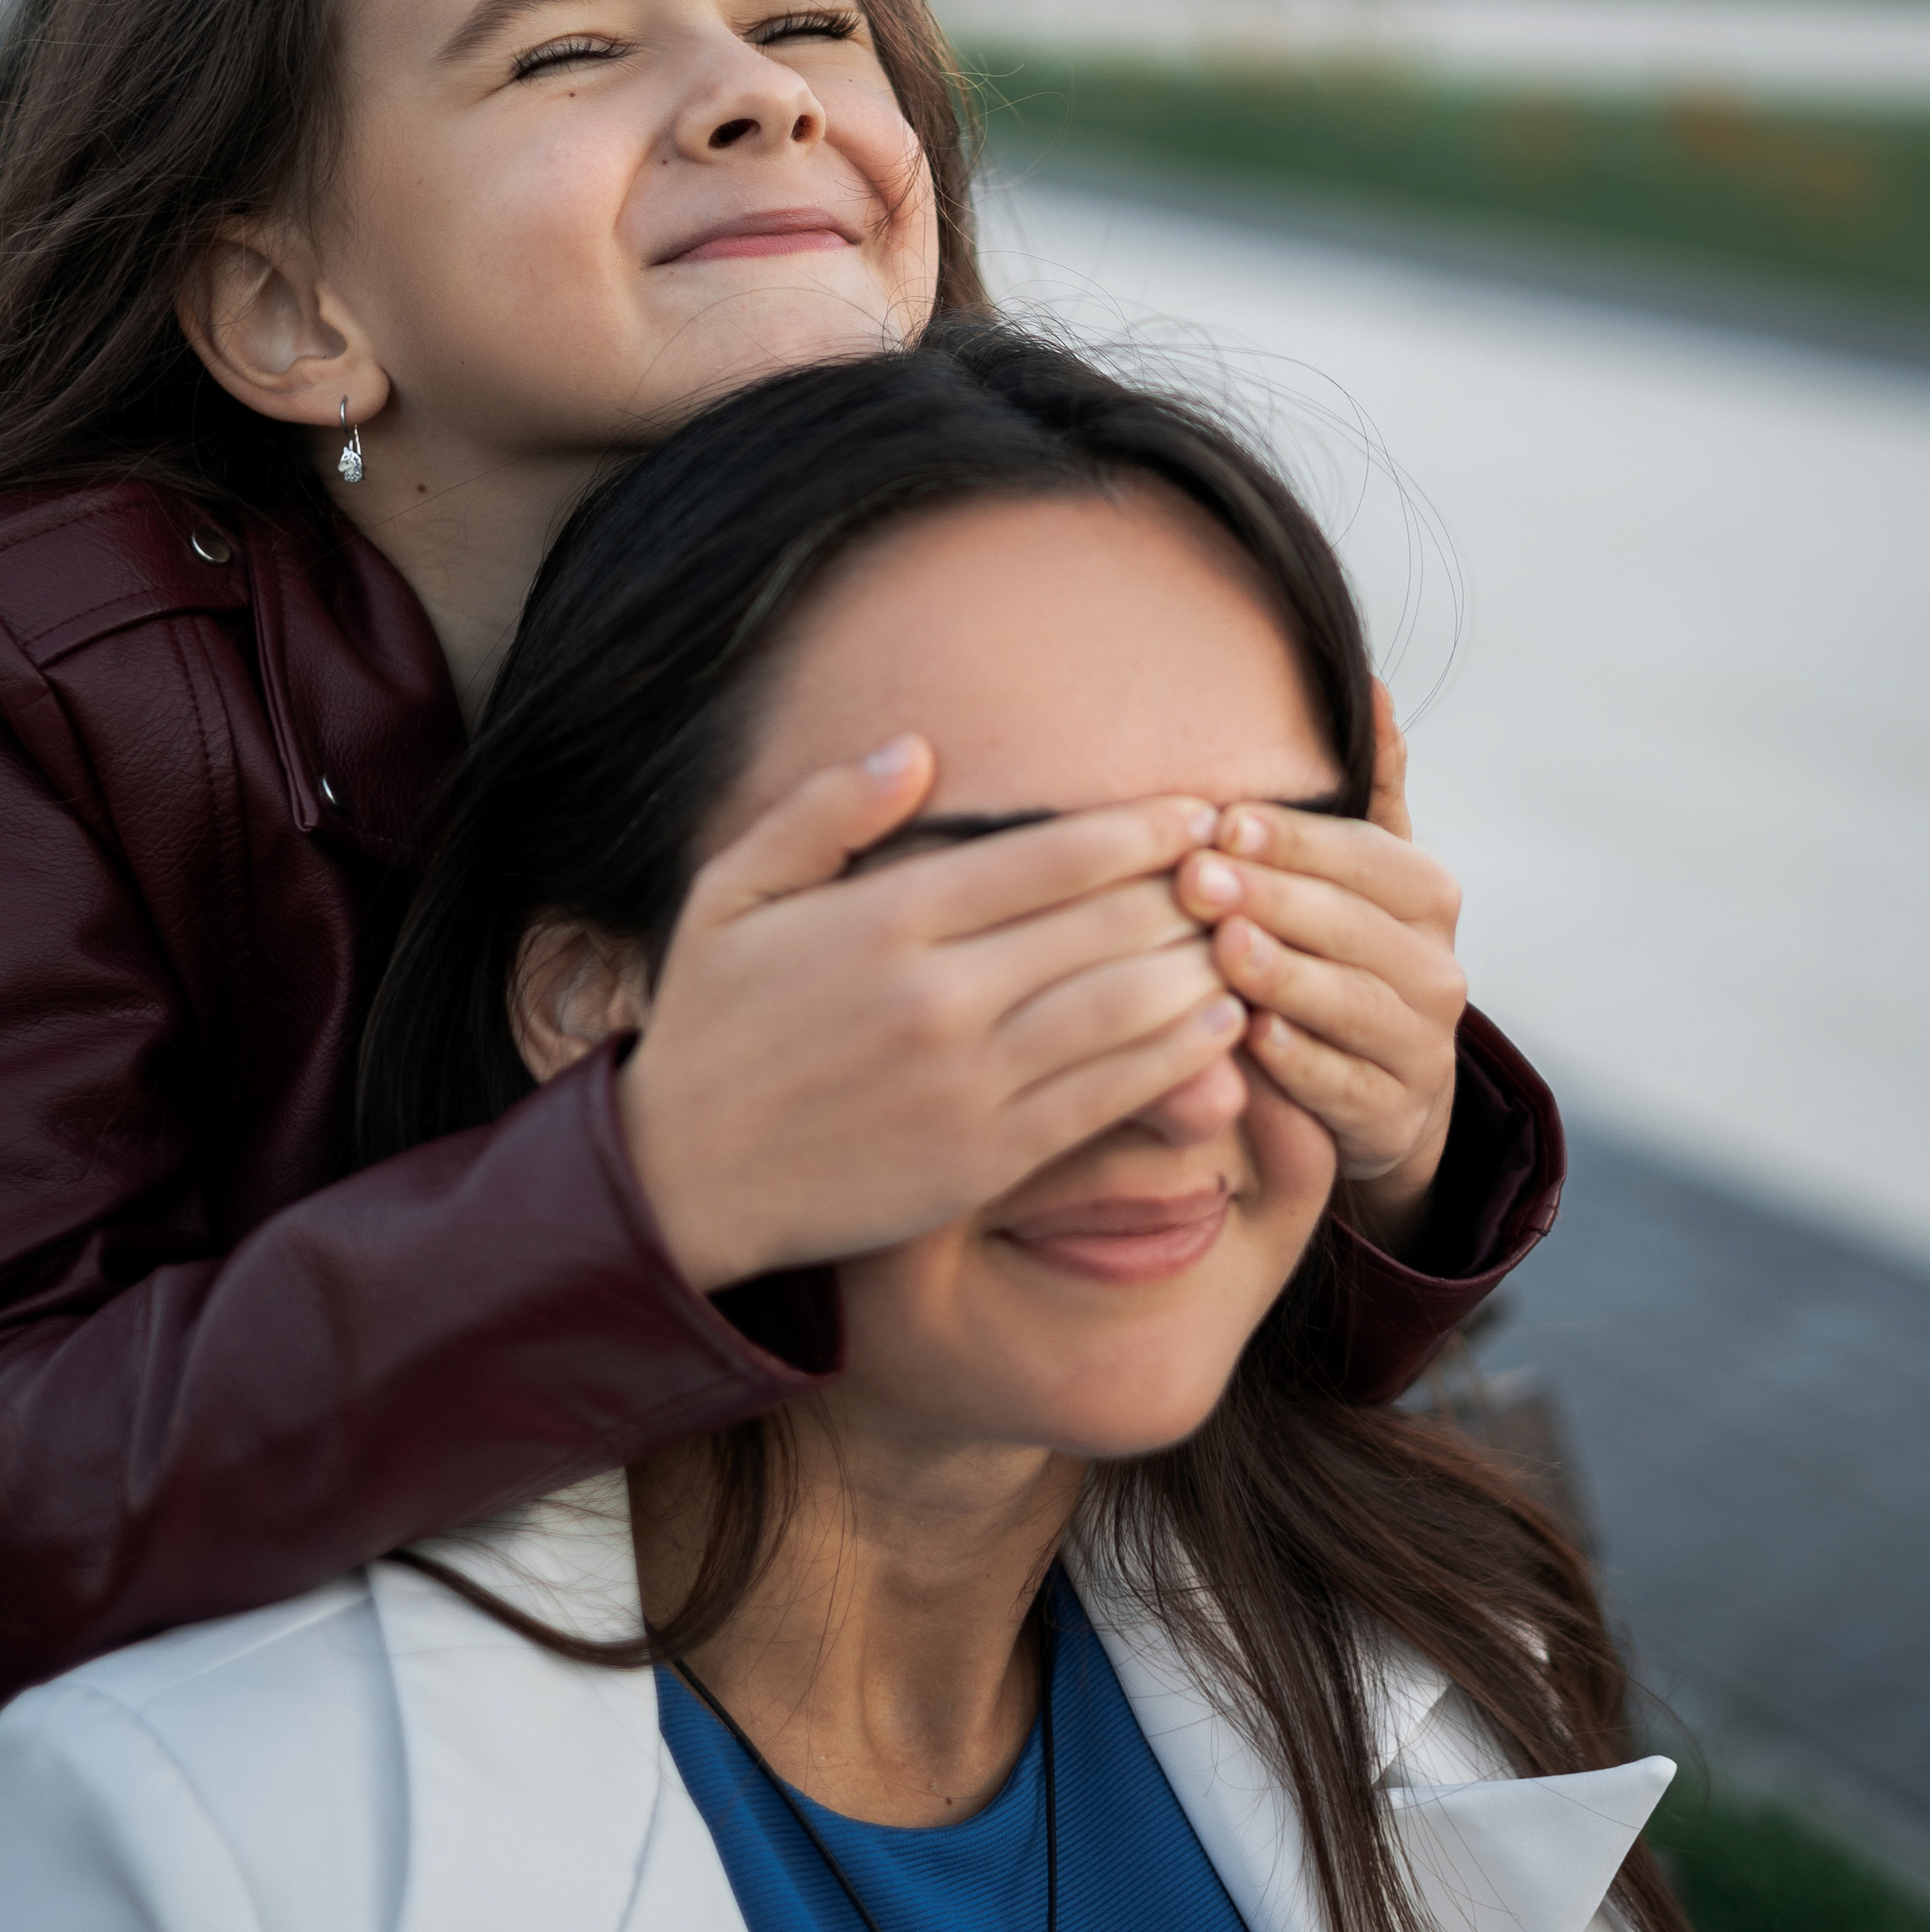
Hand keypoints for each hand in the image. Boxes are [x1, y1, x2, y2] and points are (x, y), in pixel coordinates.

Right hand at [618, 741, 1246, 1292]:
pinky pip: (1110, 1096)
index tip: (1197, 815)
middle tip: (1241, 871)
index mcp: (884, 918)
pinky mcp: (987, 1157)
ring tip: (1246, 940)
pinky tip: (1219, 1025)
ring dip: (1203, 967)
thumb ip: (824, 812)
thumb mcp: (731, 892)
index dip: (1143, 830)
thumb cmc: (712, 1023)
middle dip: (1189, 890)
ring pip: (1126, 1008)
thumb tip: (916, 750)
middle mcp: (936, 996)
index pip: (1052, 856)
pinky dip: (1180, 1056)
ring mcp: (968, 1082)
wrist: (682, 1180)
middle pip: (1107, 923)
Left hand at [1170, 685, 1465, 1246]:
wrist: (1384, 1091)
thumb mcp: (1363, 871)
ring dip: (1283, 975)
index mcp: (1426, 894)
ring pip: (1351, 1002)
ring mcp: (1422, 1045)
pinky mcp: (1395, 1115)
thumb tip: (1368, 681)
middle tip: (1195, 879)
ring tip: (1222, 949)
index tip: (1222, 822)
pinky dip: (1299, 1062)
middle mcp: (1437, 965)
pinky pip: (1344, 1084)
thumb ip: (1368, 786)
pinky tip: (1249, 1039)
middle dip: (1272, 897)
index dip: (1294, 840)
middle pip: (1351, 925)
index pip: (1363, 855)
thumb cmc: (1347, 953)